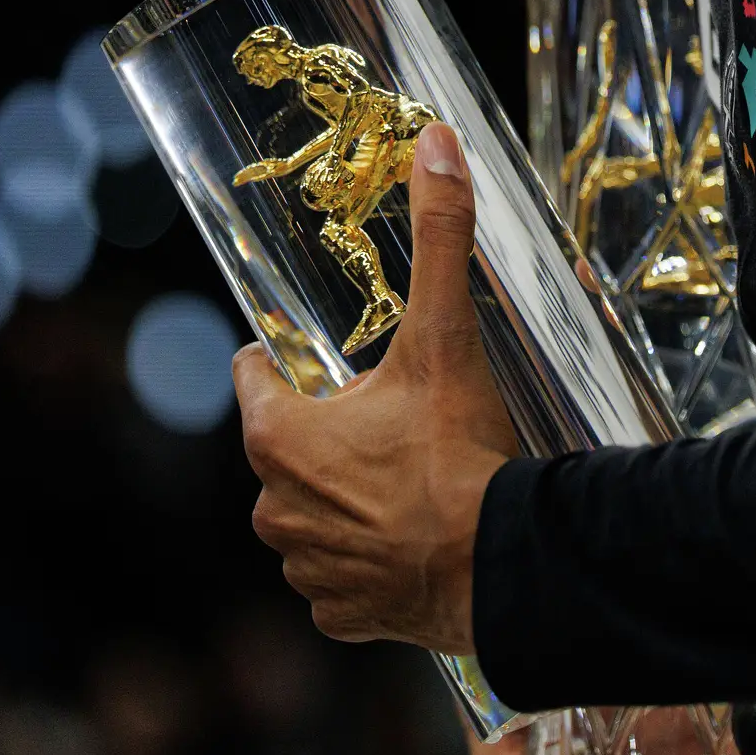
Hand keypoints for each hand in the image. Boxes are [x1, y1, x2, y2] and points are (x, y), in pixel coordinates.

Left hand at [233, 122, 517, 651]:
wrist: (501, 567)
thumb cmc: (456, 451)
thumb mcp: (444, 336)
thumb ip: (439, 236)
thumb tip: (435, 142)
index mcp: (276, 434)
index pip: (254, 375)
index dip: (289, 361)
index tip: (324, 359)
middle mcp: (271, 504)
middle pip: (287, 444)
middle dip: (329, 431)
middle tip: (392, 422)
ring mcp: (302, 564)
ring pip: (311, 511)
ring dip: (346, 495)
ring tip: (406, 480)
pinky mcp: (337, 612)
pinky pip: (337, 572)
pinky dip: (365, 555)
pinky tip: (409, 538)